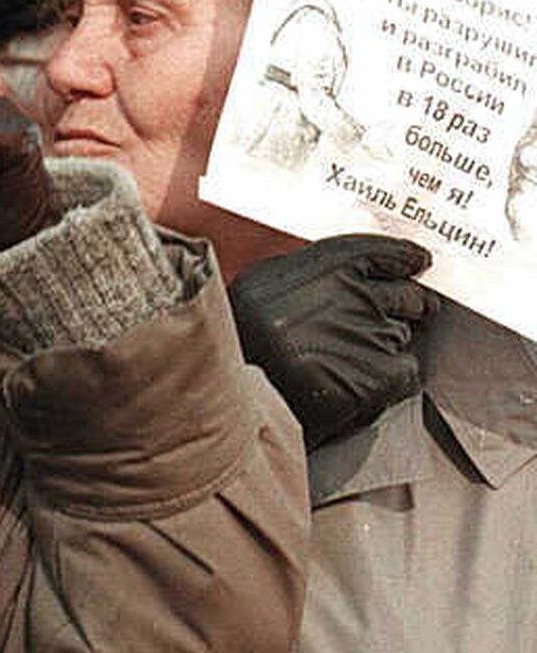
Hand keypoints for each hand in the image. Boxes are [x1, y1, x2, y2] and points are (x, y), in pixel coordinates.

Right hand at [226, 234, 431, 451]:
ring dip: (390, 344)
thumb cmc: (239, 343)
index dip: (406, 257)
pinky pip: (406, 373)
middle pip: (407, 295)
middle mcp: (352, 296)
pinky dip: (392, 380)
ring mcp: (368, 337)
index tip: (418, 261)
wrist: (233, 399)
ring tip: (355, 359)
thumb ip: (307, 271)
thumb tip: (347, 267)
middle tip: (414, 311)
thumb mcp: (261, 285)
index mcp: (324, 267)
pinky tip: (363, 385)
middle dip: (412, 304)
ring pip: (404, 335)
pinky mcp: (378, 377)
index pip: (383, 252)